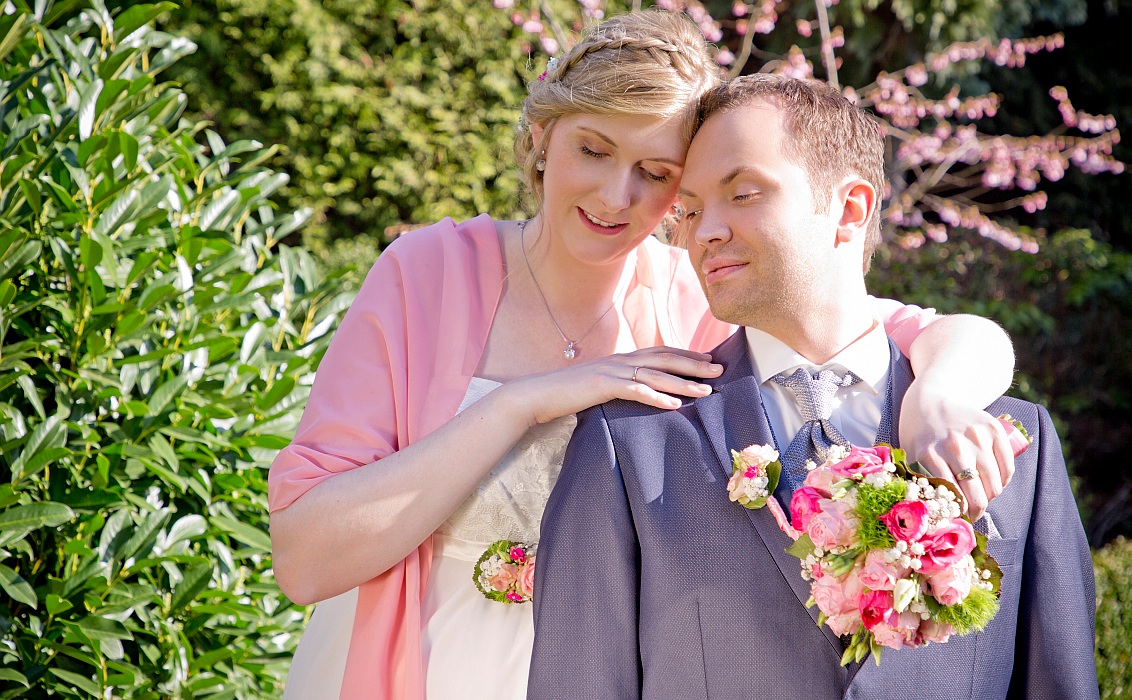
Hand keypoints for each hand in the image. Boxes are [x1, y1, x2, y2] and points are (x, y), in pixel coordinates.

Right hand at [505, 346, 723, 427]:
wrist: (538, 393)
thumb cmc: (569, 392)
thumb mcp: (599, 383)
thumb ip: (620, 381)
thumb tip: (639, 387)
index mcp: (621, 358)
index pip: (660, 352)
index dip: (686, 355)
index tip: (708, 359)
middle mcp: (620, 360)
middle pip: (665, 358)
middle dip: (694, 365)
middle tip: (719, 370)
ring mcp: (612, 371)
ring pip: (655, 374)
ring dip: (682, 383)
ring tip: (705, 391)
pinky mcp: (603, 386)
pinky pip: (635, 390)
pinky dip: (656, 397)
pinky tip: (673, 406)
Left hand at [898, 385, 1015, 520]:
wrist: (929, 401)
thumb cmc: (919, 436)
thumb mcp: (911, 459)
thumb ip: (918, 484)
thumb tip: (930, 518)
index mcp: (930, 456)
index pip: (954, 499)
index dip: (960, 515)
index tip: (960, 519)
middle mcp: (954, 446)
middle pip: (978, 495)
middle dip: (977, 511)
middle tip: (972, 514)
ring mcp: (976, 436)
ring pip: (995, 483)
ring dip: (991, 496)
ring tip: (982, 497)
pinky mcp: (993, 428)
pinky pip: (1007, 467)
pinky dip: (1004, 481)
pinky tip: (994, 483)